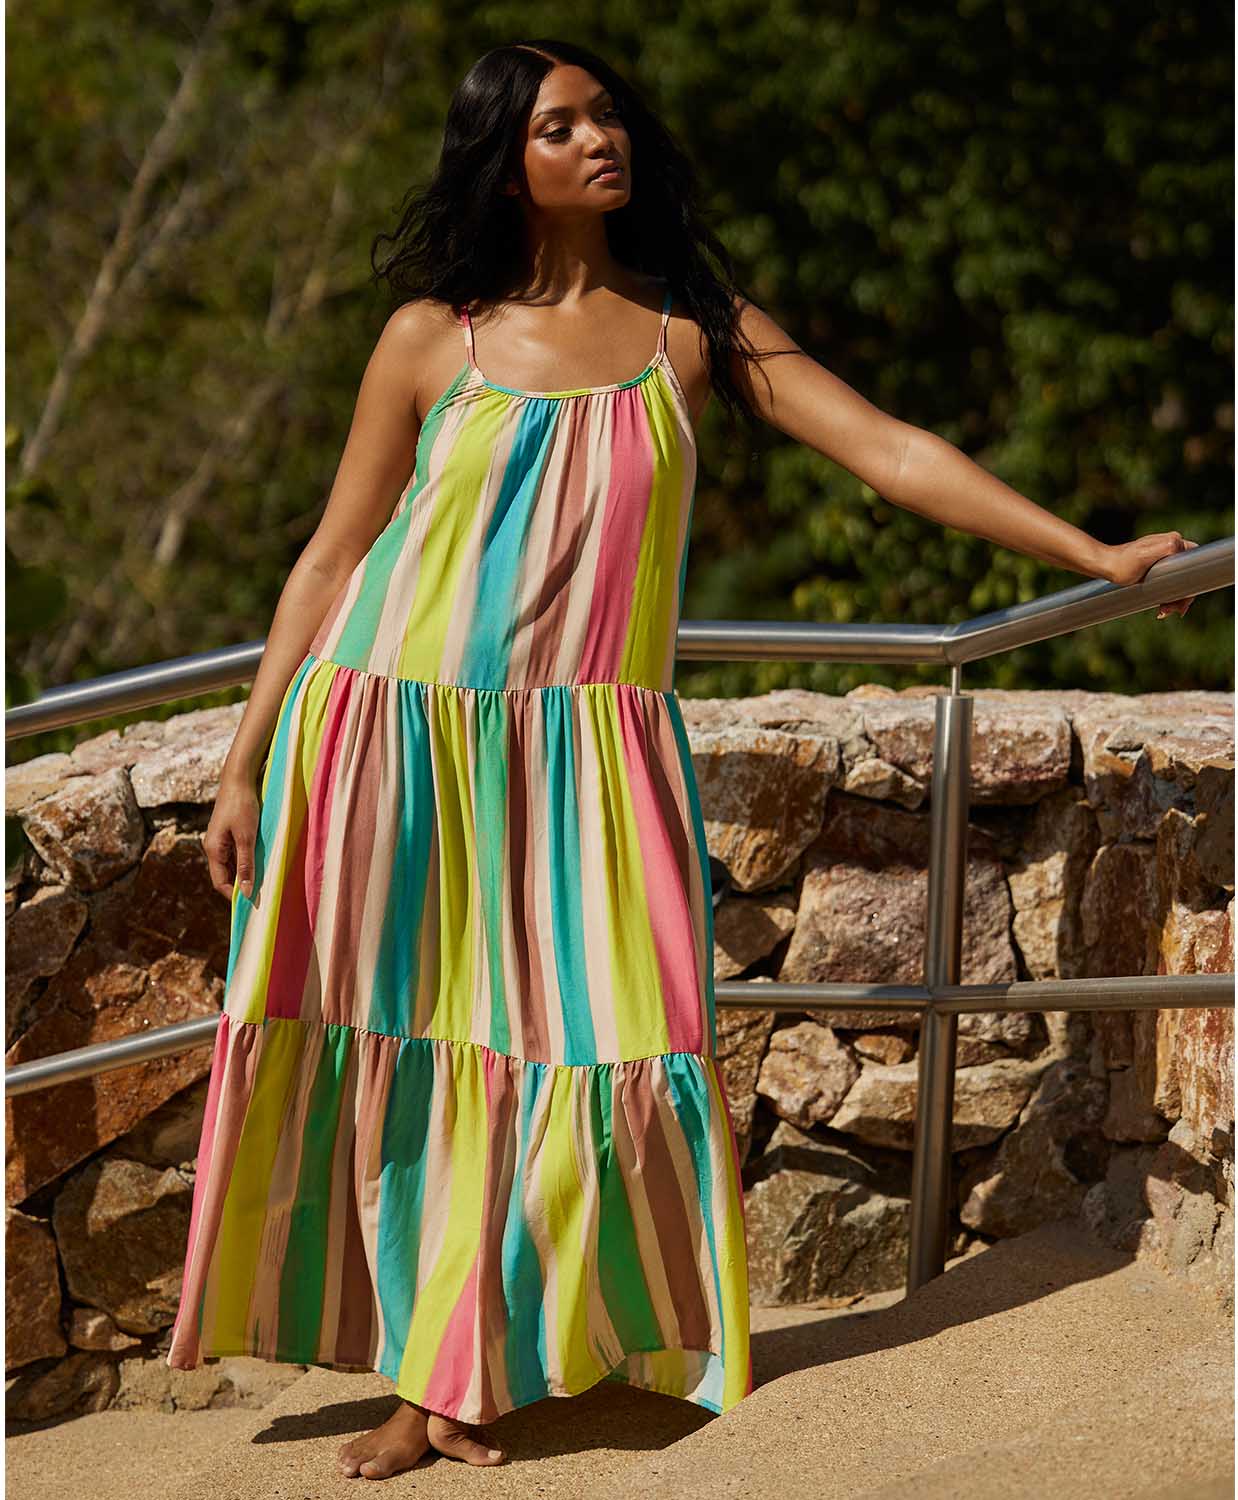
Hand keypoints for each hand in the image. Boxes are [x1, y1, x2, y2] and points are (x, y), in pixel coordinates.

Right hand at [204, 772, 259, 900]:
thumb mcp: (247, 837)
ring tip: (262, 882)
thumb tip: (245, 892)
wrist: (238, 779)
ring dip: (244, 873)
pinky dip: (245, 861)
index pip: (220, 882)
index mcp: (213, 850)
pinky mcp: (228, 833)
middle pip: (225, 875)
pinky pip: (235, 854)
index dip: (234, 895)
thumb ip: (246, 865)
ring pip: (231, 865)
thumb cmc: (242, 806)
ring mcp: (220, 840)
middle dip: (240, 886)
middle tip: (260, 895)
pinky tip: (259, 863)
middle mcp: (213, 847)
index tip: (251, 904)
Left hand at [1101, 531, 1199, 618]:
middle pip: (1187, 576)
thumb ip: (1167, 547)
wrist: (1105, 566)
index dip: (1192, 586)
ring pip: (1178, 582)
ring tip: (1163, 612)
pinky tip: (1161, 608)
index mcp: (1174, 542)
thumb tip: (1181, 546)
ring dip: (1174, 599)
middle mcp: (1171, 547)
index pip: (1195, 564)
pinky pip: (1169, 583)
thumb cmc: (1123, 563)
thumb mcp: (1146, 555)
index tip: (1182, 603)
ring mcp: (1164, 558)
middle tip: (1173, 612)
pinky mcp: (1155, 567)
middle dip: (1182, 596)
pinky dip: (1167, 596)